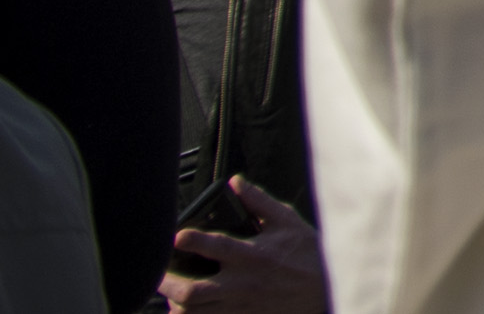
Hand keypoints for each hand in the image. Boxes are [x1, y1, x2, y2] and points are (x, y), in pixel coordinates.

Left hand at [164, 178, 325, 313]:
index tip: (175, 236)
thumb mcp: (288, 221)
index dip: (192, 241)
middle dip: (167, 283)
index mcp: (254, 254)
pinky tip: (184, 309)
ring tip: (168, 292)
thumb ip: (259, 202)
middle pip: (193, 290)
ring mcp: (240, 305)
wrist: (326, 289)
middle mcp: (243, 282)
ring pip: (194, 311)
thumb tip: (235, 182)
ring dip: (175, 303)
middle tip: (156, 274)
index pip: (217, 246)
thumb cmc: (308, 253)